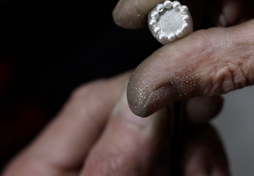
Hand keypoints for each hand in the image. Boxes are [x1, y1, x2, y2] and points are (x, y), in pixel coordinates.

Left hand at [1, 72, 228, 175]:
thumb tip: (142, 99)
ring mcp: (127, 172)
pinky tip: (207, 175)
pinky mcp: (158, 175)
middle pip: (141, 119)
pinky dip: (203, 167)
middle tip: (202, 146)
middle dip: (181, 129)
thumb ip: (113, 159)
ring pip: (172, 142)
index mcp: (47, 167)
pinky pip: (187, 163)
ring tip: (205, 174)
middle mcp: (89, 164)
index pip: (94, 100)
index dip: (142, 87)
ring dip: (200, 154)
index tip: (182, 87)